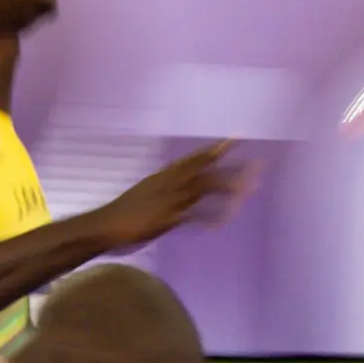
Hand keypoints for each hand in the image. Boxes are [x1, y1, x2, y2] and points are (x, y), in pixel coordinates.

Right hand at [89, 144, 251, 250]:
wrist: (104, 226)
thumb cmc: (124, 212)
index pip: (197, 156)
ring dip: (228, 190)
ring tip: (249, 191)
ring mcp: (169, 199)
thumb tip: (184, 188)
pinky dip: (209, 218)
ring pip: (205, 189)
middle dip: (234, 168)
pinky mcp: (167, 218)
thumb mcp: (148, 192)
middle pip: (207, 170)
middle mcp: (170, 182)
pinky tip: (223, 222)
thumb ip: (168, 189)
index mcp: (166, 174)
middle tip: (259, 167)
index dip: (219, 147)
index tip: (241, 136)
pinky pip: (194, 216)